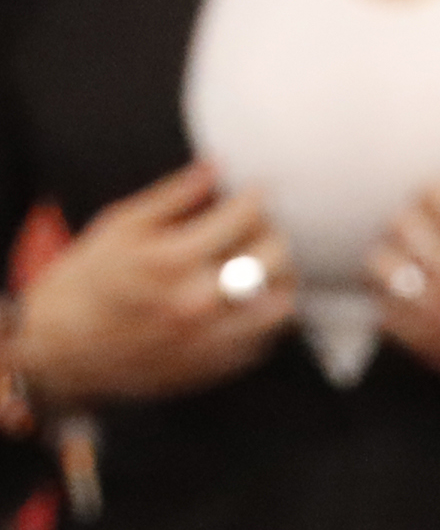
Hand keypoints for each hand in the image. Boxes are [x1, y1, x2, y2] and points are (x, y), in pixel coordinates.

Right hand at [13, 162, 295, 405]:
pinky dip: (264, 312)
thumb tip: (217, 165)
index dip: (255, 197)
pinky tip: (245, 298)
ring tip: (261, 263)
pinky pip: (267, 335)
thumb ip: (174, 195)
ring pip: (282, 301)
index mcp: (171, 260)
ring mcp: (213, 338)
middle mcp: (198, 301)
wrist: (66, 346)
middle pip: (274, 257)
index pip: (242, 218)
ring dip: (280, 276)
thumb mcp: (120, 225)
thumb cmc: (88, 279)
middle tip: (259, 225)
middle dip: (272, 232)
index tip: (256, 190)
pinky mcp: (219, 364)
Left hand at [368, 114, 439, 414]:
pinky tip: (420, 294)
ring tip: (424, 260)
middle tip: (439, 230)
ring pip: (381, 265)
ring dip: (397, 257)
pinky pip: (383, 311)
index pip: (429, 192)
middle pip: (399, 224)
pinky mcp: (431, 346)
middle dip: (418, 221)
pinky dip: (394, 299)